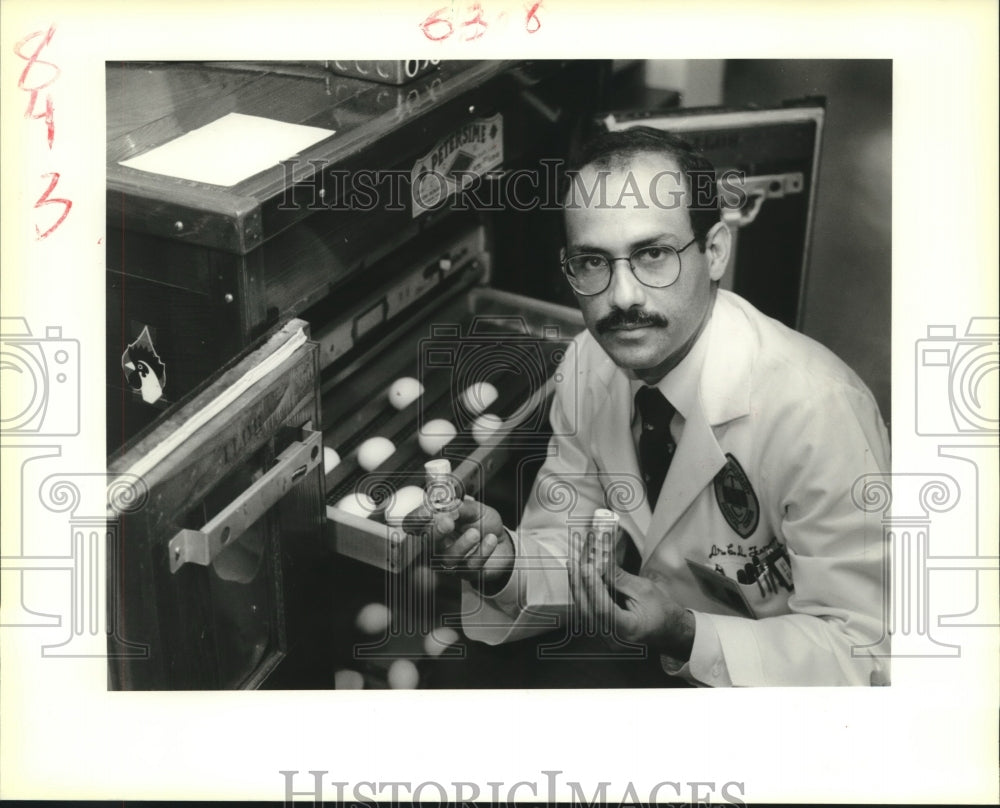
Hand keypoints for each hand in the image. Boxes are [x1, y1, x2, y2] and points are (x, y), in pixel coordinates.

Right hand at [407, 498, 513, 587]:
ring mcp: (449, 560)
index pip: (413, 524)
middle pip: (425, 543)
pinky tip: (491, 539)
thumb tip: (447, 507)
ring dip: (461, 545)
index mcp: (433, 524)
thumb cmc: (483, 522)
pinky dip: (482, 552)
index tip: (429, 511)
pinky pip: (469, 566)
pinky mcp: (466, 572)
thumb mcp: (474, 508)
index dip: (416, 518)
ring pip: (447, 558)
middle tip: (448, 522)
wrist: (503, 540)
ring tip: (476, 533)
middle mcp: (436, 544)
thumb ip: (461, 507)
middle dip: (435, 533)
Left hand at [567, 554, 694, 660]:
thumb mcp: (644, 590)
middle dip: (579, 584)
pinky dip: (583, 595)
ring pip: (583, 612)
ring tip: (574, 568)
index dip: (593, 587)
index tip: (587, 566)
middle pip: (588, 611)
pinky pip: (587, 612)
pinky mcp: (601, 633)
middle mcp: (613, 640)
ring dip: (578, 588)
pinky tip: (580, 580)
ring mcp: (605, 640)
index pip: (603, 610)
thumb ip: (619, 579)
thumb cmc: (662, 611)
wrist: (670, 631)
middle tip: (574, 562)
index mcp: (629, 631)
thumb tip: (599, 562)